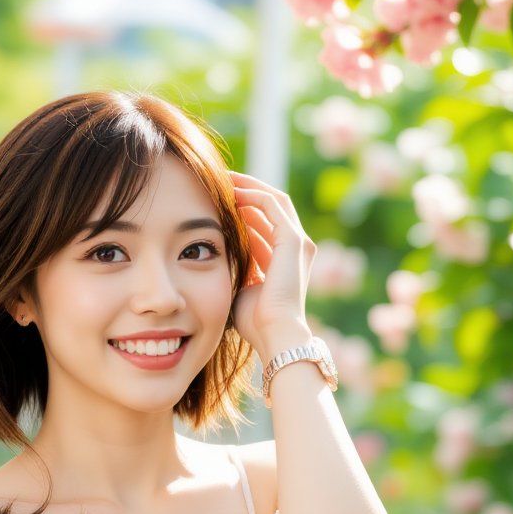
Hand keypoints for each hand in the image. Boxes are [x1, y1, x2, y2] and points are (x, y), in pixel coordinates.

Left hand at [229, 170, 317, 357]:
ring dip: (248, 187)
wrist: (274, 334)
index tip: (216, 199)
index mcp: (283, 260)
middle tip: (219, 180)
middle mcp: (295, 248)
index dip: (241, 208)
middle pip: (271, 206)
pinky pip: (273, 205)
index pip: (264, 224)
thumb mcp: (241, 286)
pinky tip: (231, 192)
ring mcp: (298, 243)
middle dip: (245, 191)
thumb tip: (214, 253)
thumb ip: (237, 266)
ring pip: (273, 200)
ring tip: (223, 179)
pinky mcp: (294, 240)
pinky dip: (253, 195)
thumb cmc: (255, 321)